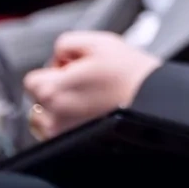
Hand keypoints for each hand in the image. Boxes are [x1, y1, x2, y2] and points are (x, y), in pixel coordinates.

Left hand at [21, 32, 159, 138]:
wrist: (156, 102)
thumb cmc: (132, 76)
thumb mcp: (98, 41)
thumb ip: (65, 43)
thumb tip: (57, 56)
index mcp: (52, 90)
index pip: (32, 79)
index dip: (54, 69)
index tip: (73, 69)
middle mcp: (53, 117)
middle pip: (38, 100)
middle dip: (56, 90)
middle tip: (85, 83)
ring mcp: (64, 134)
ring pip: (47, 120)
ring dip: (60, 110)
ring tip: (89, 100)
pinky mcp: (75, 145)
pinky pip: (61, 134)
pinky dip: (71, 124)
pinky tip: (92, 113)